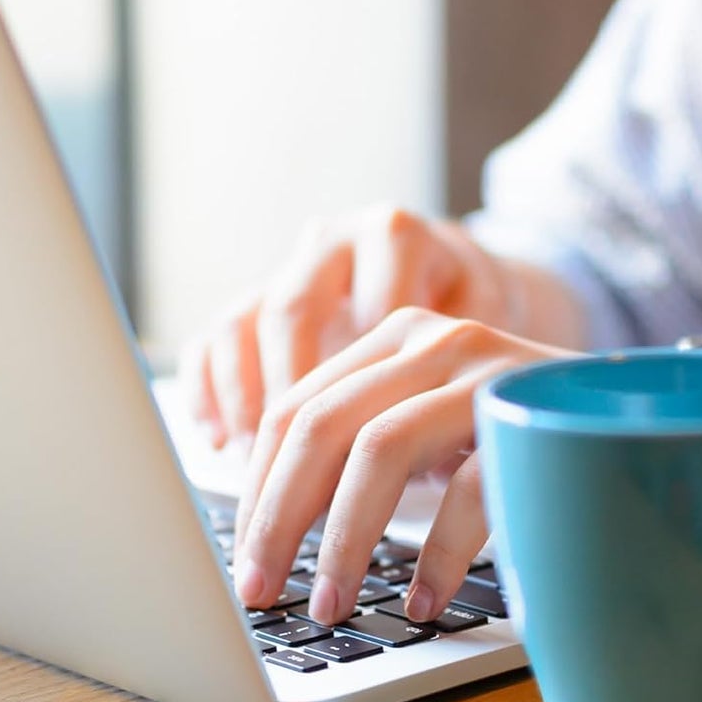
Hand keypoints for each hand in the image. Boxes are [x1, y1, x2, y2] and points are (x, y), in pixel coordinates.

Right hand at [179, 205, 518, 447]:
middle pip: (292, 310)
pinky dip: (208, 390)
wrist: (461, 285)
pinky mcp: (258, 297)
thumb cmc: (480, 317)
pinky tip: (219, 442)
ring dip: (243, 398)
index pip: (368, 306)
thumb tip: (435, 452)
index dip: (365, 381)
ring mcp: (287, 267)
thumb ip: (469, 365)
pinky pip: (213, 337)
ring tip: (254, 463)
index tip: (367, 452)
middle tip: (297, 464)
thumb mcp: (493, 329)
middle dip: (290, 395)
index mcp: (397, 236)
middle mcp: (334, 240)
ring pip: (243, 321)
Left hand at [232, 307, 570, 625]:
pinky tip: (423, 599)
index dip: (258, 490)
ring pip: (379, 450)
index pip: (295, 408)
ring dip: (344, 540)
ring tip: (330, 604)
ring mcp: (483, 368)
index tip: (244, 560)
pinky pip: (466, 488)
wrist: (635, 405)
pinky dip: (437, 554)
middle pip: (321, 425)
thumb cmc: (516, 429)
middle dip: (280, 517)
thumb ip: (367, 444)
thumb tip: (278, 528)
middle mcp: (432, 338)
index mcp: (393, 338)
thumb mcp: (433, 422)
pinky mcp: (530, 410)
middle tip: (262, 591)